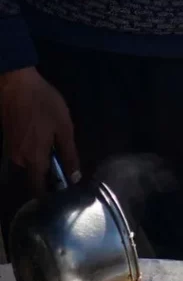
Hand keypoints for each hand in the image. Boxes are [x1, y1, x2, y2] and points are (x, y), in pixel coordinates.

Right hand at [0, 68, 80, 193]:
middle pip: (35, 176)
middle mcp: (19, 159)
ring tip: (58, 147)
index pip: (38, 189)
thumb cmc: (43, 105)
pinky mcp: (9, 140)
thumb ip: (69, 153)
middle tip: (68, 164)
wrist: (16, 85)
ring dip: (43, 160)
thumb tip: (74, 177)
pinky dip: (35, 151)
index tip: (65, 192)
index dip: (51, 195)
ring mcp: (11, 149)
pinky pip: (24, 153)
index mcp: (33, 158)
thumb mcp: (64, 128)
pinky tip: (45, 138)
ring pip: (29, 163)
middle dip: (50, 174)